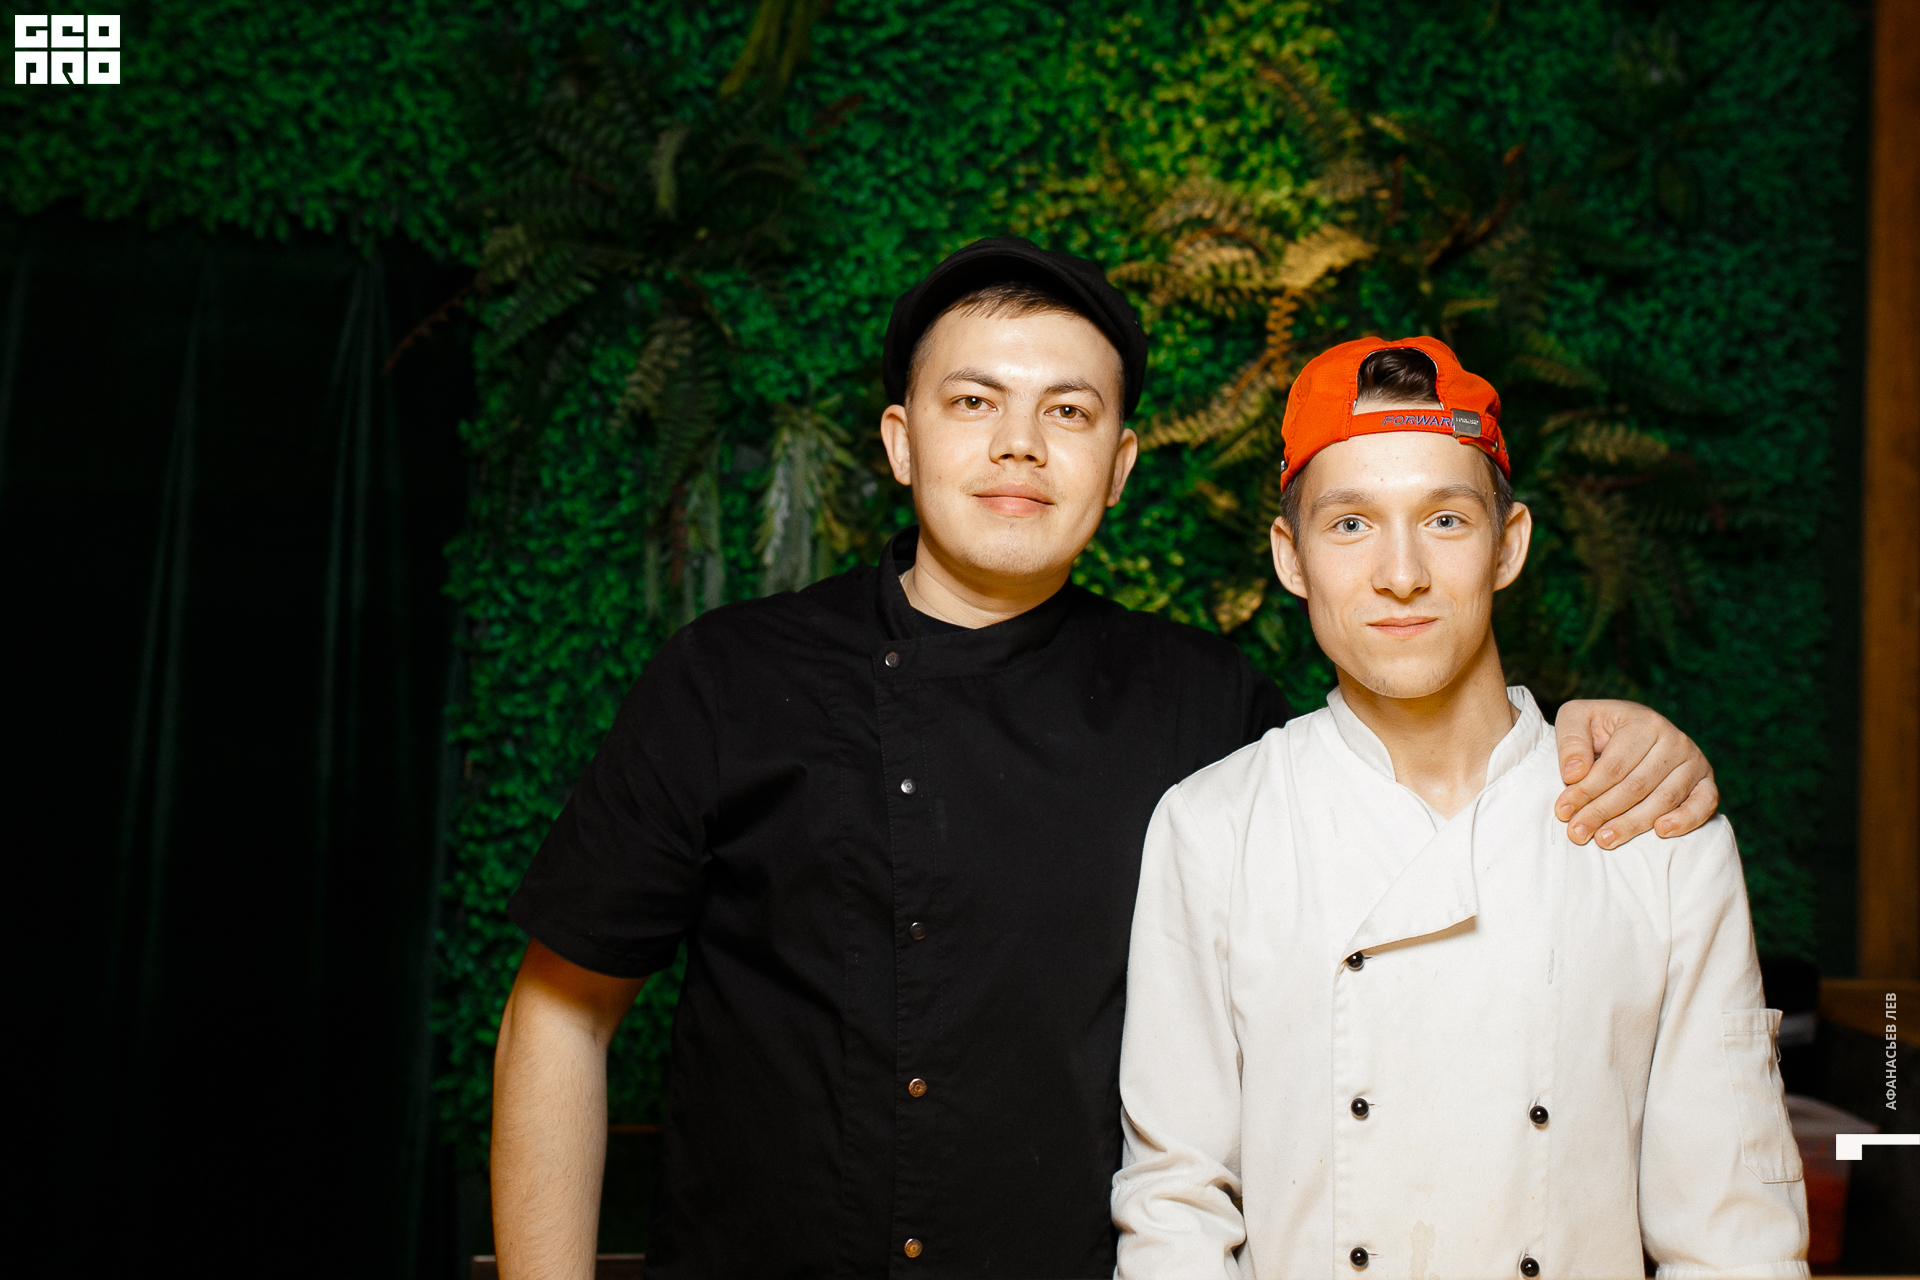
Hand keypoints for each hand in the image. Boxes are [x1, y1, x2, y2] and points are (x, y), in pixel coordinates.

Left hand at [1552, 699, 1718, 848]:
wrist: (1632, 728)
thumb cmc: (1600, 727)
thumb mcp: (1576, 719)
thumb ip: (1571, 742)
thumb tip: (1573, 775)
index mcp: (1643, 722)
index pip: (1614, 766)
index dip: (1587, 791)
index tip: (1563, 811)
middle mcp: (1674, 740)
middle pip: (1637, 786)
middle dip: (1603, 812)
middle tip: (1578, 832)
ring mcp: (1694, 761)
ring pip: (1664, 799)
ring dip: (1633, 824)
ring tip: (1604, 839)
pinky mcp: (1706, 781)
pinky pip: (1704, 804)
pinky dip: (1685, 820)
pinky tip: (1661, 832)